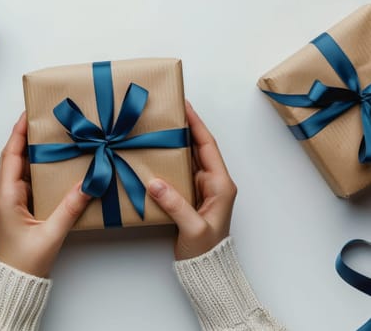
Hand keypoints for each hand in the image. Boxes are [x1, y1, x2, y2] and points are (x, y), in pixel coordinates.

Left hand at [0, 113, 91, 276]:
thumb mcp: (51, 233)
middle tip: (44, 121)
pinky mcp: (17, 209)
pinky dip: (37, 171)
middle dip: (26, 138)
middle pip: (13, 159)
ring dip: (32, 154)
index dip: (18, 133)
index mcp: (6, 197)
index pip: (10, 156)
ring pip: (19, 170)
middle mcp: (3, 196)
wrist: (15, 283)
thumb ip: (70, 207)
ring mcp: (9, 203)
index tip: (28, 114)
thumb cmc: (26, 262)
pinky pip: (26, 183)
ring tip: (51, 138)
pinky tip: (52, 166)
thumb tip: (89, 183)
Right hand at [147, 101, 236, 259]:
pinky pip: (180, 172)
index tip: (185, 107)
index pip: (208, 146)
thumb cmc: (205, 250)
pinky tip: (157, 155)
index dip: (196, 125)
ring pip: (189, 158)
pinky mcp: (191, 196)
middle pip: (199, 148)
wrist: (205, 269)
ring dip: (177, 143)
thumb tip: (155, 183)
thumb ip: (176, 205)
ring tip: (161, 128)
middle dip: (185, 128)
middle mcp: (213, 182)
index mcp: (221, 185)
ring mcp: (202, 188)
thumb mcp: (193, 227)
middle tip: (168, 113)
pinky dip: (170, 161)